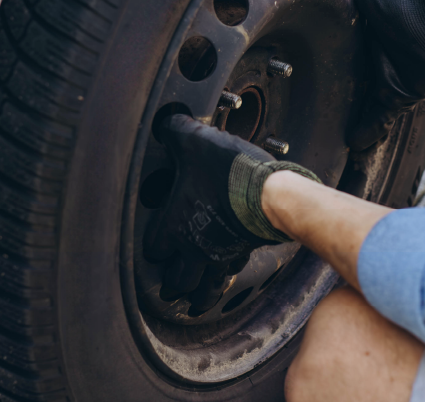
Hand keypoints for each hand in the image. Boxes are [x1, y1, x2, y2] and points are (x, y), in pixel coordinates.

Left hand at [145, 114, 319, 308]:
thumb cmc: (229, 171)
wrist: (272, 192)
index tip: (153, 246)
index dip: (152, 247)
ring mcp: (221, 253)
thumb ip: (175, 130)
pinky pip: (232, 272)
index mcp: (174, 226)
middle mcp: (194, 246)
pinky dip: (227, 276)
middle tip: (169, 287)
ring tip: (195, 302)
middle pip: (177, 280)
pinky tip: (228, 273)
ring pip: (206, 287)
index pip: (153, 249)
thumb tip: (164, 120)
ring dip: (199, 295)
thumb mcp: (194, 140)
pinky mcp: (244, 251)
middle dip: (172, 284)